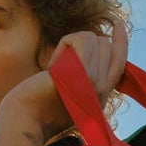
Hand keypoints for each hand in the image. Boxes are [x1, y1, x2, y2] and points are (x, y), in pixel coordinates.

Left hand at [0, 29, 128, 145]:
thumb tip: (95, 46)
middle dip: (81, 44)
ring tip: (55, 69)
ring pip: (93, 38)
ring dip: (69, 45)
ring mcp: (95, 83)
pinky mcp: (82, 74)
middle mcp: (103, 91)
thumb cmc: (38, 106)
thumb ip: (85, 76)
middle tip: (59, 67)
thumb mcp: (69, 92)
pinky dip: (64, 45)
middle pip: (105, 44)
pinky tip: (52, 66)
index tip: (117, 26)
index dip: (121, 42)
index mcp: (101, 96)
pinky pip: (80, 40)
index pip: (120, 62)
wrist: (25, 120)